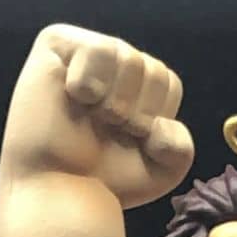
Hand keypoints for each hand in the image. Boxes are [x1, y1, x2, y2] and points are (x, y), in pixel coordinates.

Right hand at [15, 25, 193, 208]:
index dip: (154, 119)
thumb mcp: (160, 170)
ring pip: (128, 57)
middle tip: (105, 130)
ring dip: (113, 101)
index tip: (128, 139)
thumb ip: (180, 145)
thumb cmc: (104, 179)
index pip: (169, 83)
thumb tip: (161, 126)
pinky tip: (73, 97)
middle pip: (152, 69)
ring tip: (90, 117)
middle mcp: (112, 65)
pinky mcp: (56, 44)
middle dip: (136, 112)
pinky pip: (97, 50)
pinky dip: (89, 82)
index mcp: (136, 85)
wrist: (62, 193)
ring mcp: (84, 52)